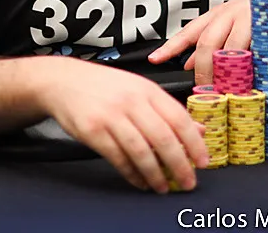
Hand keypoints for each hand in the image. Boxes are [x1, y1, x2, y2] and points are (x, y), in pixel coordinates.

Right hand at [35, 58, 208, 192]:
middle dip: (179, 164)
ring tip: (163, 187)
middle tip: (187, 182)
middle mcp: (131, 101)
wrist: (63, 81)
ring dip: (156, 174)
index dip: (194, 142)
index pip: (179, 118)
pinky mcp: (93, 130)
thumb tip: (199, 130)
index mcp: (147, 89)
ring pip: (141, 151)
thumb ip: (168, 110)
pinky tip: (140, 181)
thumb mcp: (139, 90)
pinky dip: (132, 173)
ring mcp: (111, 115)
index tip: (203, 162)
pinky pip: (118, 158)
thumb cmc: (105, 87)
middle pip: (163, 138)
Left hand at [147, 0, 267, 85]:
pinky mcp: (267, 24)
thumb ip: (213, 45)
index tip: (155, 60)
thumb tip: (189, 64)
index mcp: (216, 16)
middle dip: (203, 69)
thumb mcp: (234, 28)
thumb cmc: (263, 18)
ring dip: (226, 70)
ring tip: (226, 88)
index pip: (188, 31)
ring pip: (229, 46)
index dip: (171, 46)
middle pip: (207, 42)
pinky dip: (250, 65)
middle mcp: (227, 13)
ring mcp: (247, 17)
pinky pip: (255, 48)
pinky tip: (250, 77)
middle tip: (204, 90)